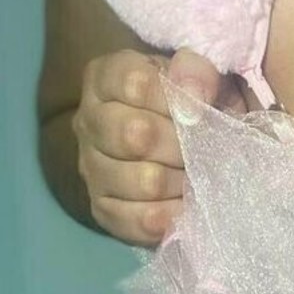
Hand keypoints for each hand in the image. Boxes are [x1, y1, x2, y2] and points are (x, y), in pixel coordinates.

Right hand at [73, 47, 246, 244]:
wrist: (183, 151)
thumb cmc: (191, 106)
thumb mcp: (200, 79)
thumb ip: (198, 73)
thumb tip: (194, 92)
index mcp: (107, 78)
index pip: (134, 83)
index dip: (175, 100)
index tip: (201, 111)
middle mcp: (89, 121)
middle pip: (134, 135)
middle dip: (182, 146)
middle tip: (204, 151)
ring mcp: (91, 168)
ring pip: (141, 181)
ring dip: (181, 183)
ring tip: (198, 179)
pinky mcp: (102, 209)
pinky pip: (134, 219)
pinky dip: (169, 218)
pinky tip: (185, 209)